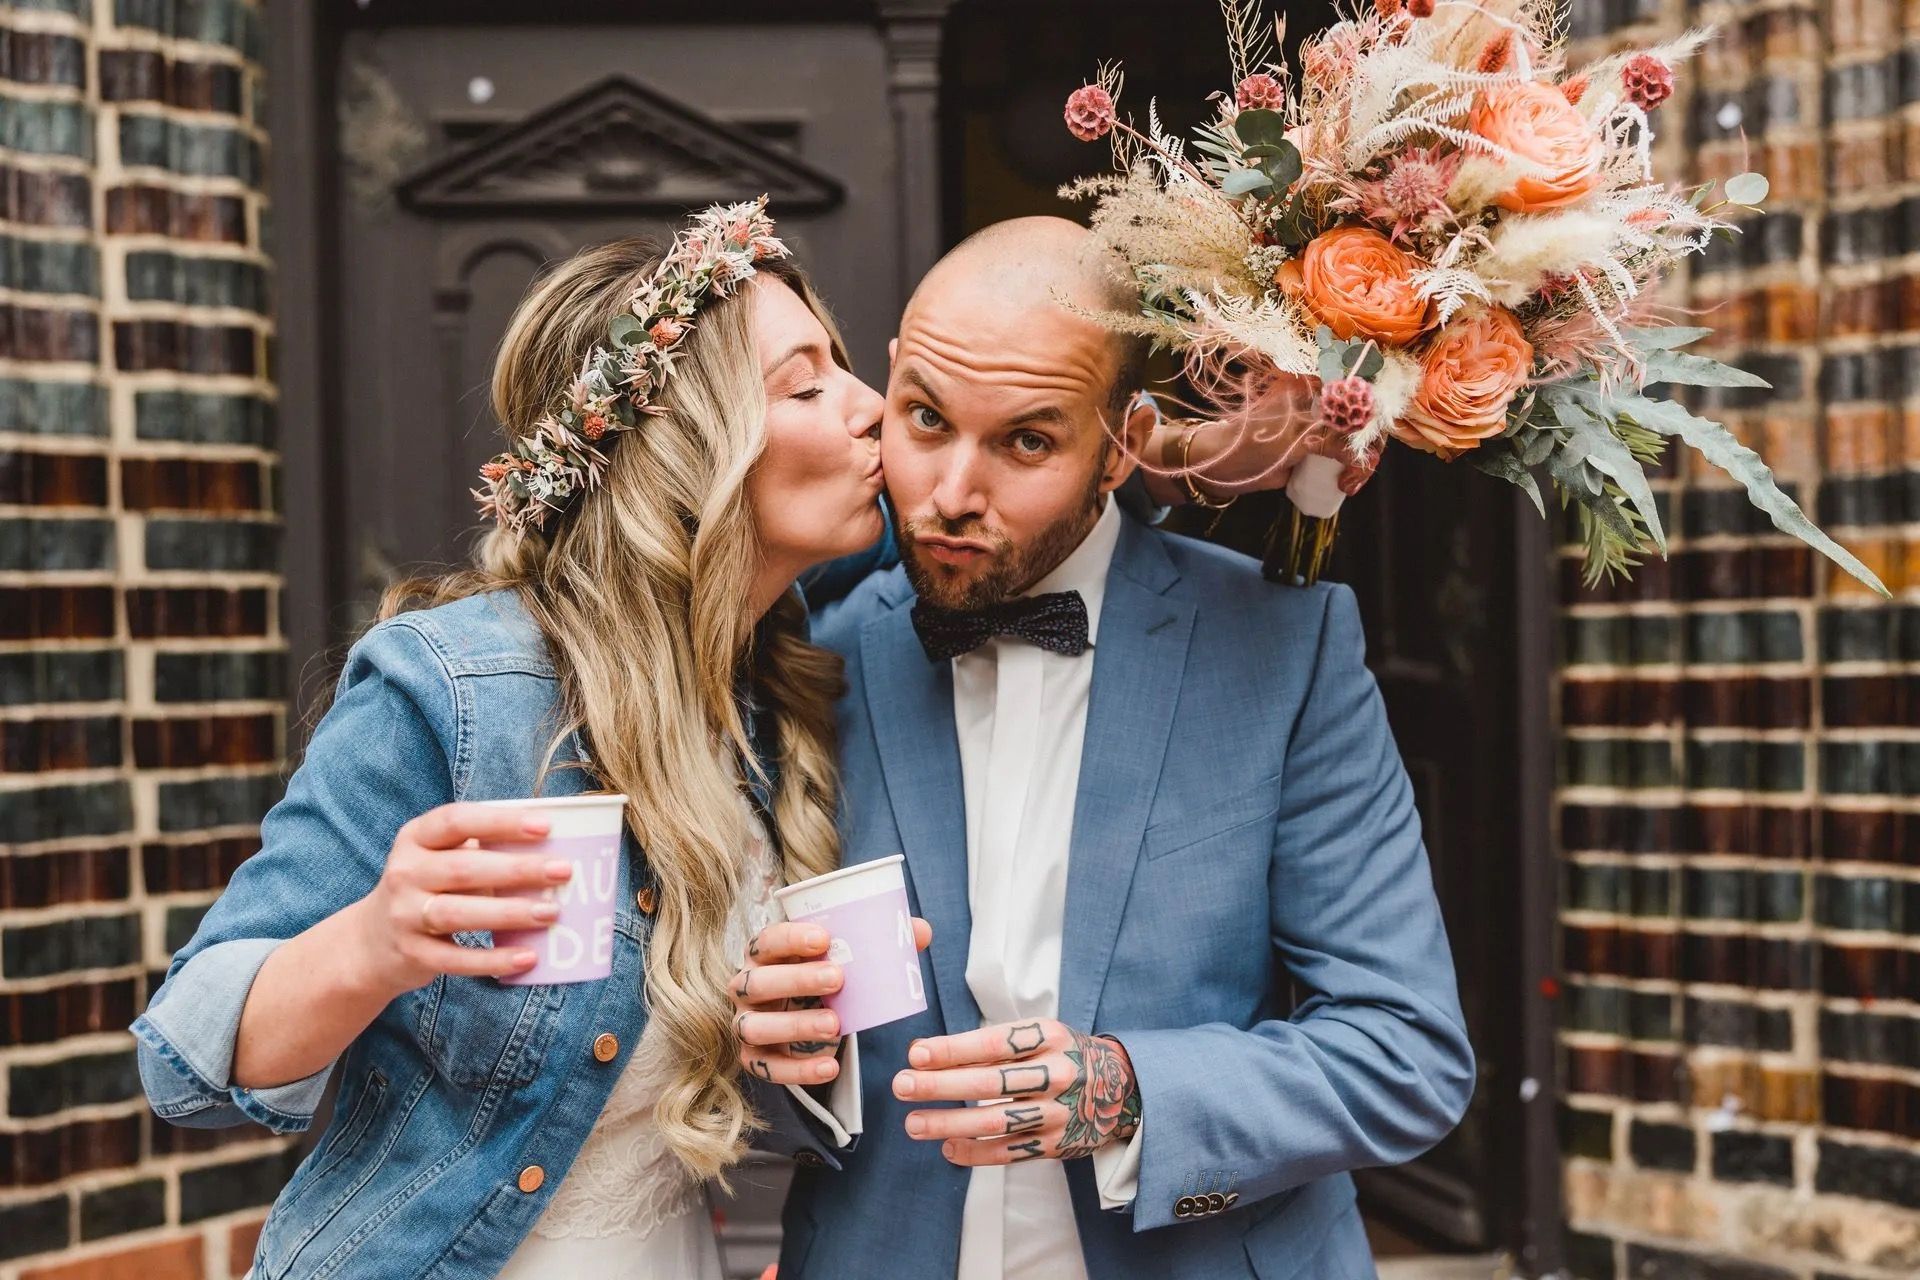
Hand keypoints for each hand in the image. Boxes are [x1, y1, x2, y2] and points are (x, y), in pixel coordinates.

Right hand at [348, 803, 575, 997]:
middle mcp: (405, 873)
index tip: (545, 826)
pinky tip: (528, 957)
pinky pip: (456, 959)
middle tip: (563, 871)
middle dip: (517, 869)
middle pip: (463, 868)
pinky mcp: (412, 954)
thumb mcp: (441, 858)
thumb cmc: (429, 887)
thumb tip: (555, 851)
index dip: (500, 822)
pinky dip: (493, 959)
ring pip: (457, 913)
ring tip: (551, 912)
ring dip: (508, 912)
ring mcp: (404, 915)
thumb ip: (483, 850)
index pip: (456, 820)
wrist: (371, 941)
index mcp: (416, 838)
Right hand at [731, 917, 933, 1086]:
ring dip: (793, 1025)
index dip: (790, 938)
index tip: (824, 939)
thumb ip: (880, 942)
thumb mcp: (844, 957)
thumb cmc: (823, 975)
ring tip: (835, 1026)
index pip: (767, 940)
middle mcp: (747, 987)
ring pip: (754, 1027)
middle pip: (758, 982)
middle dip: (795, 979)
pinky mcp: (754, 1058)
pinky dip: (798, 1070)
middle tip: (838, 979)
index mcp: (765, 954)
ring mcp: (747, 1023)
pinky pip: (767, 1067)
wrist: (803, 1015)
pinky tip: (830, 1067)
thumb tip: (921, 931)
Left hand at [893, 1019, 1141, 1166]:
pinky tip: (948, 1148)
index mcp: (1049, 1036)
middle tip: (902, 1085)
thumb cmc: (1061, 1054)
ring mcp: (1059, 1112)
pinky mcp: (1057, 1144)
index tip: (916, 1054)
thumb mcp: (1039, 1035)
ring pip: (996, 1122)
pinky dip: (975, 1153)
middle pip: (990, 1083)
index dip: (953, 1050)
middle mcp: (1056, 1073)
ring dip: (950, 1124)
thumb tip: (928, 1055)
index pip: (993, 1044)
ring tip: (914, 1123)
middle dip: (941, 1085)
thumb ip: (992, 1045)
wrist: (1120, 1086)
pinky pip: (1009, 1152)